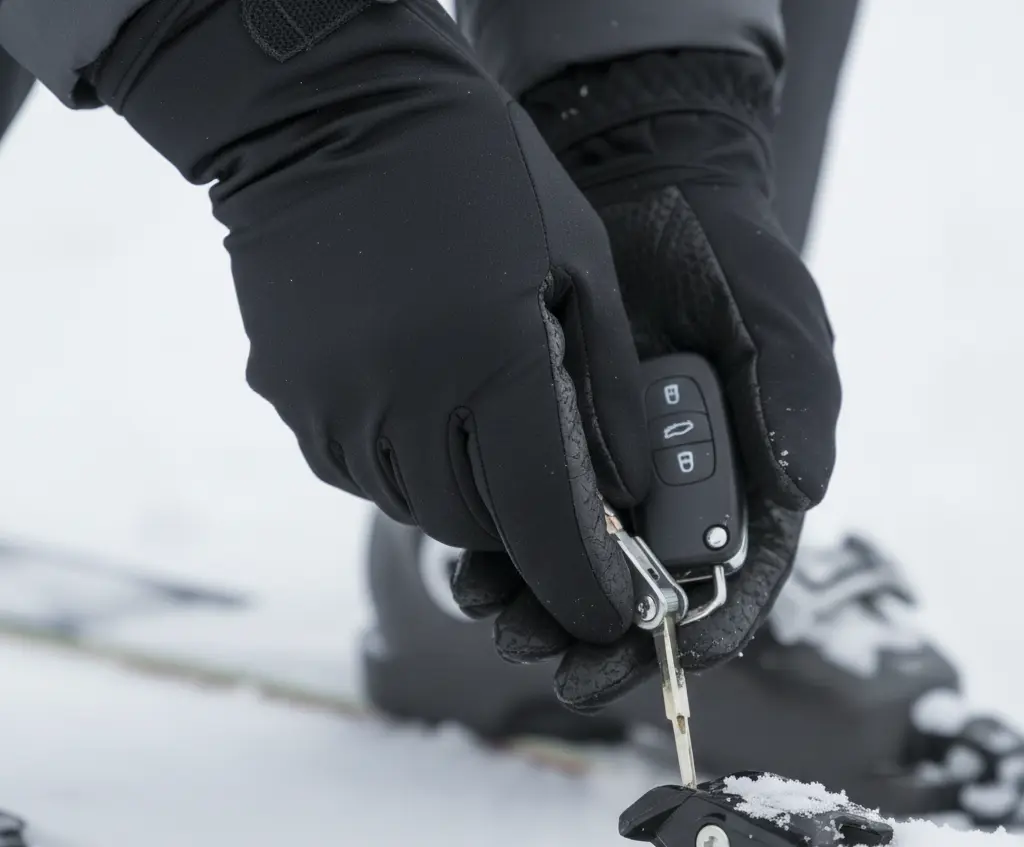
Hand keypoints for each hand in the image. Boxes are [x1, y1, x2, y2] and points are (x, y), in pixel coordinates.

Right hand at [91, 0, 651, 645]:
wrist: (328, 110)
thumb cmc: (477, 168)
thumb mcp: (580, 259)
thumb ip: (609, 384)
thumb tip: (625, 484)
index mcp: (490, 362)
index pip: (544, 518)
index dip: (581, 583)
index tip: (606, 611)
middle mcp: (402, 402)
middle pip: (477, 524)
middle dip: (524, 523)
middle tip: (550, 485)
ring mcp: (333, 405)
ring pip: (416, 505)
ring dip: (463, 490)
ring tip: (480, 419)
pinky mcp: (289, 399)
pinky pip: (361, 469)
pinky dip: (406, 460)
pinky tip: (422, 394)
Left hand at [453, 50, 840, 711]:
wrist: (645, 189)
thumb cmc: (726, 258)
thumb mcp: (777, 318)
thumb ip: (795, 401)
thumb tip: (803, 492)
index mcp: (735, 477)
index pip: (724, 576)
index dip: (694, 626)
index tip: (656, 656)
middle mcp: (665, 486)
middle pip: (635, 584)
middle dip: (594, 629)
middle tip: (550, 658)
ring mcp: (599, 465)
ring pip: (568, 557)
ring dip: (535, 599)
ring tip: (497, 617)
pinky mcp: (541, 435)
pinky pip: (517, 502)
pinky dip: (497, 540)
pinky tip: (467, 561)